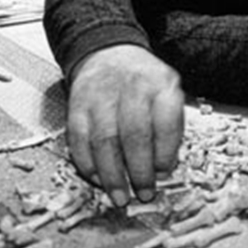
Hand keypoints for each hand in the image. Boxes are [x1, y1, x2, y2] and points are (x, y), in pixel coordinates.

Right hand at [66, 44, 183, 206]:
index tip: (164, 173)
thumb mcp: (168, 91)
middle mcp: (131, 86)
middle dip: (139, 171)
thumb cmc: (144, 81)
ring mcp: (101, 94)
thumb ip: (170, 126)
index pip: (166, 121)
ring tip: (120, 196)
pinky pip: (79, 139)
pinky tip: (97, 179)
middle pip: (134, 134)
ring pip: (104, 140)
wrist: (108, 51)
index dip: (165, 152)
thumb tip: (164, 169)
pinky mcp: (77, 105)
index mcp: (161, 84)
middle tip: (143, 193)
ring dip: (112, 175)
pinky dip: (87, 164)